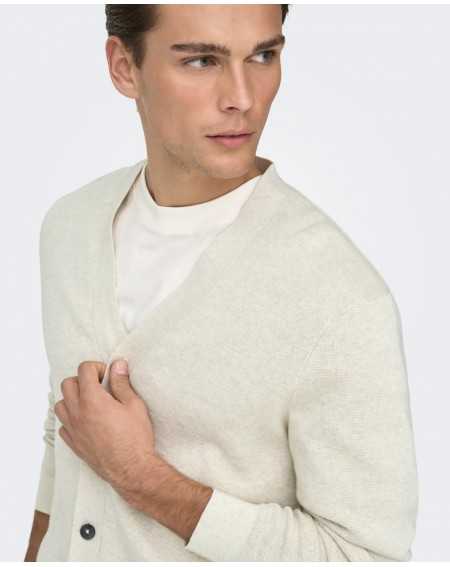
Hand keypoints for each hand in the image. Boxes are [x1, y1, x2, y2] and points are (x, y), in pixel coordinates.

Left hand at [55, 359, 161, 502]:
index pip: (84, 370)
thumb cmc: (135, 437)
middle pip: (67, 384)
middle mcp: (78, 412)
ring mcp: (73, 429)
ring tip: (90, 402)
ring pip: (60, 404)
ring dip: (72, 398)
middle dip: (82, 379)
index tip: (107, 375)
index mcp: (92, 400)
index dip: (97, 367)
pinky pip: (63, 425)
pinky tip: (86, 420)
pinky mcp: (74, 443)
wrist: (131, 469)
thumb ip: (122, 383)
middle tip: (98, 385)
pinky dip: (71, 418)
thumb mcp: (134, 405)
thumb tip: (118, 365)